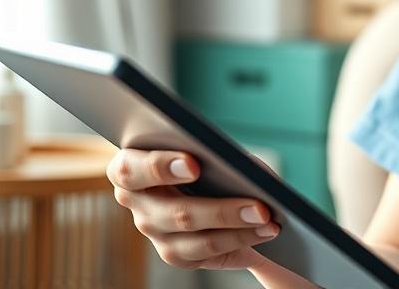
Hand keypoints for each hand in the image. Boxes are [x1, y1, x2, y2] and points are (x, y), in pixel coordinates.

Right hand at [107, 148, 281, 270]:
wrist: (204, 180)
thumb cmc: (198, 151)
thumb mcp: (203, 145)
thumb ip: (215, 153)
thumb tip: (248, 171)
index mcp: (128, 168)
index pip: (131, 170)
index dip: (160, 168)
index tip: (195, 165)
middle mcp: (136, 204)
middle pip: (173, 214)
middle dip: (221, 212)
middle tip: (259, 206)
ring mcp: (153, 233)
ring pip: (194, 241)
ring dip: (238, 231)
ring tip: (270, 221)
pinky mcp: (174, 253)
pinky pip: (207, 254)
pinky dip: (242, 241)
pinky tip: (267, 231)